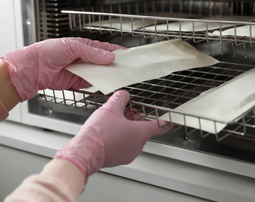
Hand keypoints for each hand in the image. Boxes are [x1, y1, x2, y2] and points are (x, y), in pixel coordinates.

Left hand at [1, 37, 123, 100]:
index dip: (116, 51)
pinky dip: (97, 84)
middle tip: (126, 68)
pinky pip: (91, 83)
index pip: (104, 48)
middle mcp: (83, 58)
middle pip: (104, 62)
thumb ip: (92, 53)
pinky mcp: (76, 83)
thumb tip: (109, 57)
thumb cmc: (48, 51)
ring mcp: (81, 71)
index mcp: (83, 46)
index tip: (128, 54)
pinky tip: (104, 84)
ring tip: (118, 76)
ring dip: (107, 75)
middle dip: (114, 65)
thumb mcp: (73, 47)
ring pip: (99, 73)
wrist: (33, 68)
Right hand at [54, 90, 171, 179]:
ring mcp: (128, 154)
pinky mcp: (119, 160)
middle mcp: (137, 146)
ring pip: (133, 139)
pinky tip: (109, 133)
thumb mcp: (111, 108)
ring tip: (114, 122)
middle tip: (126, 113)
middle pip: (142, 130)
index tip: (169, 121)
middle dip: (135, 121)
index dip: (163, 122)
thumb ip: (120, 98)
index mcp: (140, 133)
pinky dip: (120, 139)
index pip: (158, 126)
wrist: (86, 151)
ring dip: (127, 130)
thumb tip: (123, 94)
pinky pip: (124, 147)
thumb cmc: (99, 133)